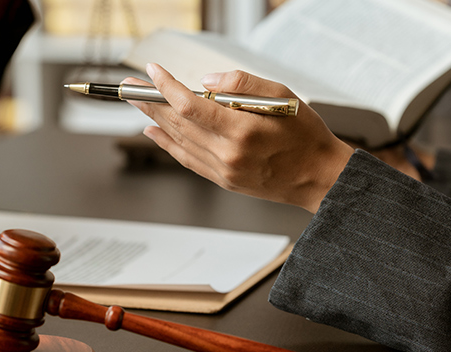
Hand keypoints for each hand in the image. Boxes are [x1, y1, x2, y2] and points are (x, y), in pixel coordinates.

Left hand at [123, 64, 353, 212]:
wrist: (319, 176)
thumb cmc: (305, 134)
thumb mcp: (283, 95)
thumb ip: (242, 84)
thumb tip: (206, 83)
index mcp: (243, 131)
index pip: (190, 106)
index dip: (167, 87)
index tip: (153, 71)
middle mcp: (229, 154)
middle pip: (177, 124)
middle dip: (151, 101)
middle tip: (131, 87)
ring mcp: (224, 170)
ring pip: (179, 141)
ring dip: (155, 120)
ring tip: (138, 103)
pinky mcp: (224, 180)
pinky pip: (187, 159)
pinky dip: (168, 144)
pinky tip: (154, 131)